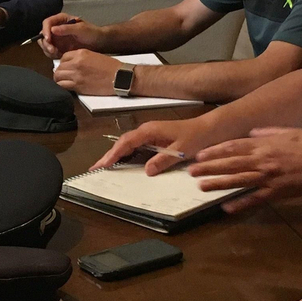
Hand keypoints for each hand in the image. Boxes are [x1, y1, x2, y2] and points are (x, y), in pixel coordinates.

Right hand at [40, 12, 98, 56]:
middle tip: (53, 50)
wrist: (98, 43)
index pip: (47, 23)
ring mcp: (57, 38)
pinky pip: (50, 51)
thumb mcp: (81, 29)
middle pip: (43, 34)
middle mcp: (57, 28)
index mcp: (61, 20)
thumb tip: (53, 30)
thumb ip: (67, 29)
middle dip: (46, 43)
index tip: (49, 40)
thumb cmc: (91, 32)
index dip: (45, 31)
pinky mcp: (59, 47)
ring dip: (48, 50)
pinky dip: (52, 55)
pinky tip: (60, 56)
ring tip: (58, 54)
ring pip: (45, 44)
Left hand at [53, 49, 123, 95]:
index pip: (64, 57)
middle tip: (63, 76)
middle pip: (59, 67)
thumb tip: (72, 64)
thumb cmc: (111, 67)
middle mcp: (76, 63)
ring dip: (59, 79)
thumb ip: (82, 58)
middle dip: (60, 71)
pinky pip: (63, 86)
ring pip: (58, 76)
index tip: (65, 67)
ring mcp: (76, 75)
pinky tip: (67, 87)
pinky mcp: (78, 86)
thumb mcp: (94, 56)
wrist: (120, 77)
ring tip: (63, 81)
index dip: (63, 63)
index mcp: (81, 53)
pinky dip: (62, 86)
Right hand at [92, 118, 206, 174]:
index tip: (103, 165)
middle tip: (94, 169)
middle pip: (122, 143)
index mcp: (150, 130)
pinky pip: (135, 148)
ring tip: (103, 169)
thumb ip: (164, 160)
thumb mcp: (181, 150)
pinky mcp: (153, 140)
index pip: (126, 142)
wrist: (207, 129)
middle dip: (108, 156)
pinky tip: (122, 165)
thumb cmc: (195, 137)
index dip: (113, 154)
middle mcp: (146, 131)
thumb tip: (147, 171)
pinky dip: (125, 156)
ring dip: (115, 156)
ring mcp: (149, 135)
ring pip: (127, 145)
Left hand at [187, 126, 301, 212]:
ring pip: (238, 181)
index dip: (215, 152)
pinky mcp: (276, 192)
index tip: (200, 155)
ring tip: (201, 187)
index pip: (234, 147)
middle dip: (209, 168)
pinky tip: (226, 207)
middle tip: (191, 172)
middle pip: (231, 164)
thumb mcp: (288, 131)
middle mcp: (262, 160)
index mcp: (264, 145)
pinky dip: (240, 204)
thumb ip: (267, 132)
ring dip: (218, 184)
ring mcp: (268, 178)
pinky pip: (255, 199)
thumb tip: (252, 133)